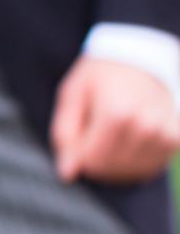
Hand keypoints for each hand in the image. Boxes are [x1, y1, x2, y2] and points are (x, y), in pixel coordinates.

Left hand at [51, 56, 179, 183]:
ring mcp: (166, 134)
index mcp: (118, 113)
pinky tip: (125, 144)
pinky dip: (134, 163)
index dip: (76, 154)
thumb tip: (67, 173)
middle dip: (93, 160)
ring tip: (108, 136)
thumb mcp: (72, 95)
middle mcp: (147, 126)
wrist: (141, 59)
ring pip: (130, 172)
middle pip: (111, 169)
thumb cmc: (100, 77)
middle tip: (91, 135)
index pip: (91, 160)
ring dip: (113, 163)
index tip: (76, 136)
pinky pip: (149, 168)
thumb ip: (64, 134)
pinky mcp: (177, 139)